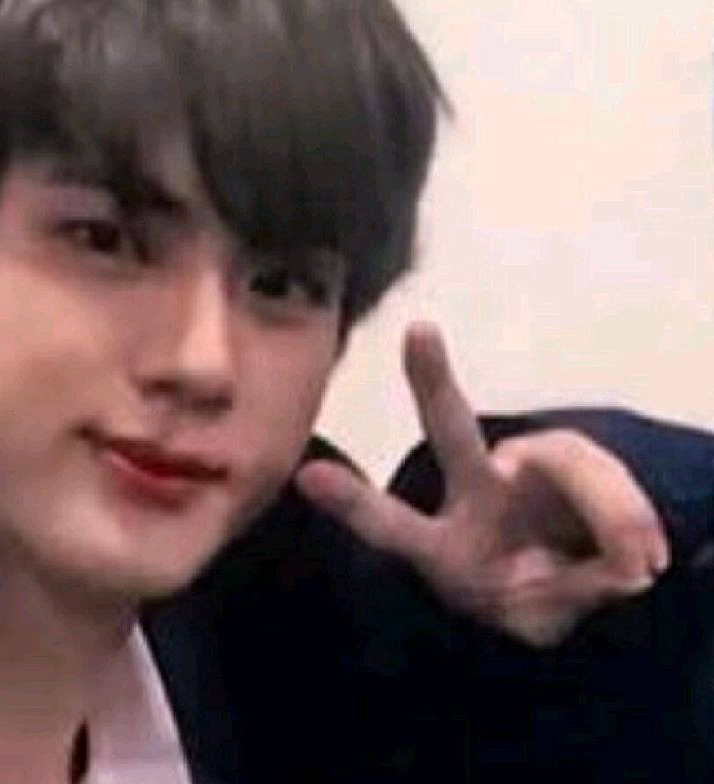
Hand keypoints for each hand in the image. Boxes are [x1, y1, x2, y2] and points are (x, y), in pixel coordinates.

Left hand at [294, 321, 669, 646]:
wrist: (591, 580)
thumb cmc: (539, 592)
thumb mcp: (538, 613)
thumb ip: (562, 588)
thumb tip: (620, 555)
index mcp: (445, 543)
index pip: (393, 523)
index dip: (355, 504)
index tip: (308, 476)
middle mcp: (476, 488)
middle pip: (450, 430)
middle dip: (430, 383)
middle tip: (418, 333)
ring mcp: (524, 466)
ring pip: (566, 463)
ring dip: (608, 520)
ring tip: (625, 568)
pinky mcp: (570, 456)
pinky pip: (604, 477)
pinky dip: (628, 522)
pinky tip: (637, 553)